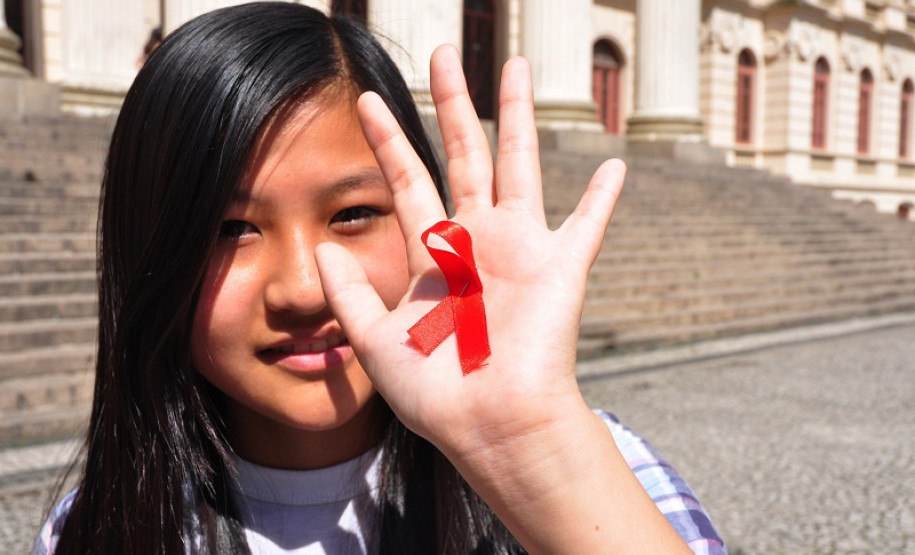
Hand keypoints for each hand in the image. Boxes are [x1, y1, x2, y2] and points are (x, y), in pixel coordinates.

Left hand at [316, 44, 623, 454]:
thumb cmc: (437, 395)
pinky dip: (603, 197)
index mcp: (434, 258)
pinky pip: (587, 224)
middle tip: (445, 53)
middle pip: (464, 154)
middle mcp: (477, 243)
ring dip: (518, 115)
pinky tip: (615, 163)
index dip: (388, 142)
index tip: (367, 101)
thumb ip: (352, 294)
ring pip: (520, 163)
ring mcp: (521, 250)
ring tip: (514, 65)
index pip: (407, 183)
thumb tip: (329, 246)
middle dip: (453, 103)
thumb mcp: (377, 343)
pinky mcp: (562, 268)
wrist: (490, 427)